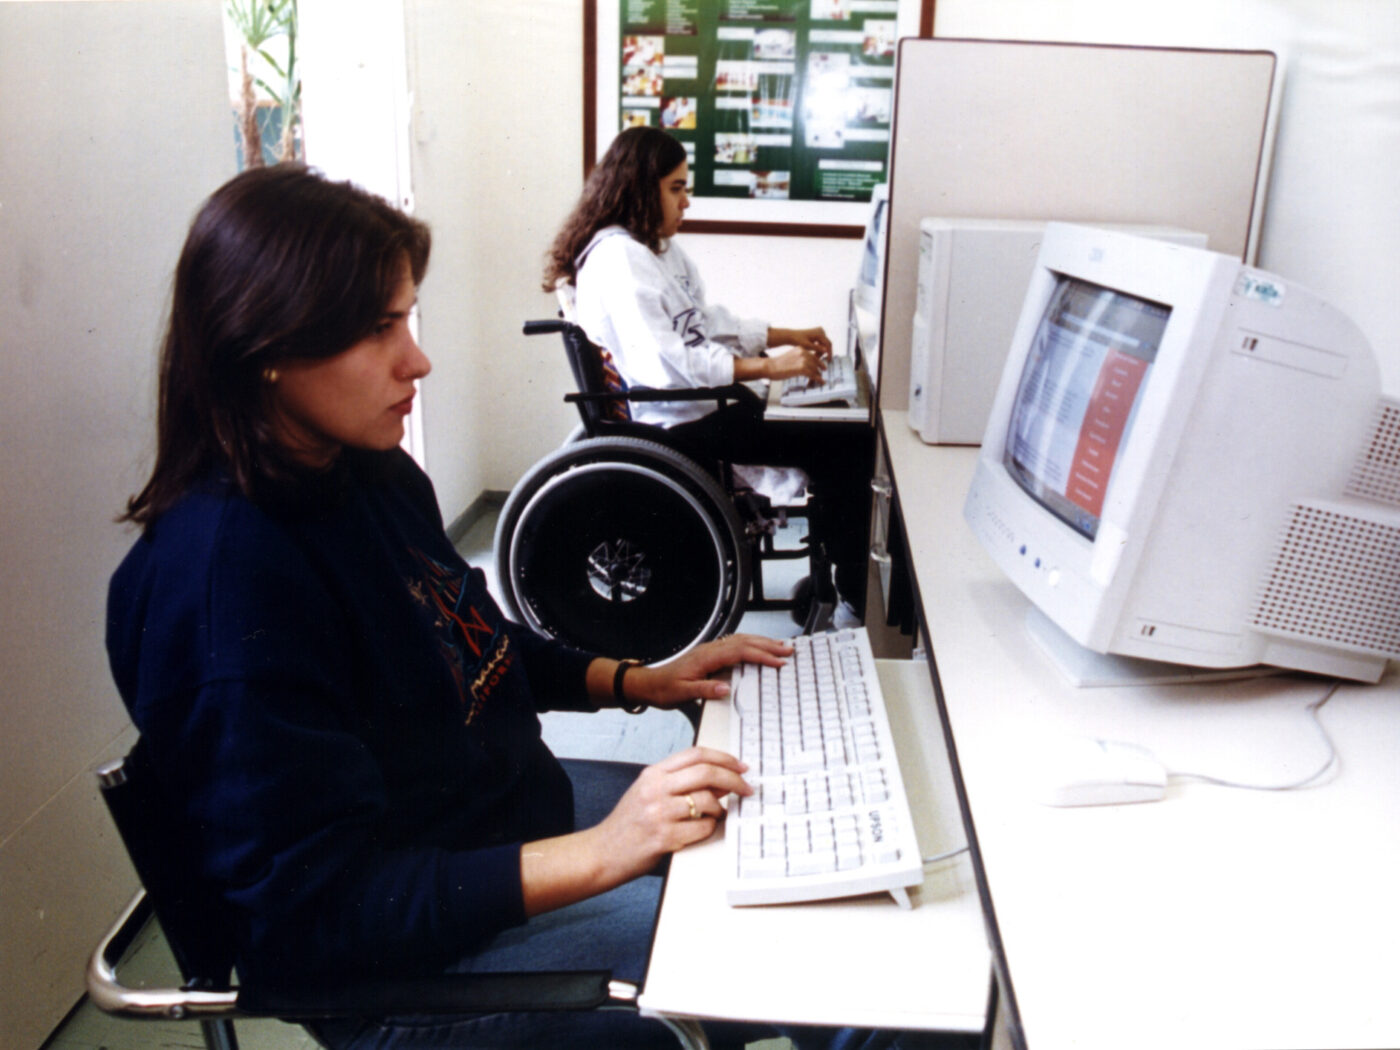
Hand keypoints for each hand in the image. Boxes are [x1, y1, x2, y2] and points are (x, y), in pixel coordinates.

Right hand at [593, 746, 752, 878]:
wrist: (602, 853)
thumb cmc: (628, 824)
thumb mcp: (647, 792)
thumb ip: (678, 782)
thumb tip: (719, 780)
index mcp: (653, 773)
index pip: (695, 754)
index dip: (724, 758)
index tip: (740, 766)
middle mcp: (655, 789)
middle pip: (706, 773)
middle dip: (733, 780)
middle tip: (746, 789)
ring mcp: (660, 813)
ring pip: (708, 801)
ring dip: (720, 809)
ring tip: (716, 815)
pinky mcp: (665, 838)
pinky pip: (702, 828)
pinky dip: (709, 828)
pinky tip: (701, 830)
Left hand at [630, 633, 792, 707]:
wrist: (648, 684)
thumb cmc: (663, 689)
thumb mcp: (681, 694)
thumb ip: (703, 690)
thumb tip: (725, 688)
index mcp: (706, 657)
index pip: (739, 652)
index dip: (760, 656)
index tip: (777, 661)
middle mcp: (709, 650)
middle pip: (744, 642)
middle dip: (768, 645)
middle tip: (788, 650)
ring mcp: (710, 650)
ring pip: (741, 640)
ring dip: (761, 642)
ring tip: (780, 647)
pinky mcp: (710, 654)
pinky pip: (735, 645)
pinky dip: (751, 645)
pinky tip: (758, 648)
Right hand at [763, 347, 826, 383]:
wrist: (770, 366)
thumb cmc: (778, 364)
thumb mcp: (791, 356)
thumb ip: (800, 359)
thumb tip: (808, 365)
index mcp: (801, 349)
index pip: (814, 355)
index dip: (819, 362)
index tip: (822, 367)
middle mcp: (803, 353)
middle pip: (816, 362)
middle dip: (820, 369)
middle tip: (822, 373)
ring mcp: (803, 360)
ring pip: (816, 369)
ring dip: (818, 375)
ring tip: (820, 379)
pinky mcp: (802, 368)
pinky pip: (813, 374)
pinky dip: (818, 379)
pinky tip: (821, 381)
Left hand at [768, 326, 832, 356]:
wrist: (791, 336)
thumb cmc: (797, 340)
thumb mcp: (808, 346)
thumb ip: (817, 348)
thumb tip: (826, 351)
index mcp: (819, 332)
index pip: (828, 344)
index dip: (829, 353)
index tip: (828, 361)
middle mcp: (821, 331)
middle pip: (826, 344)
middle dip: (824, 353)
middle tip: (821, 361)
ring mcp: (819, 332)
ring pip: (823, 344)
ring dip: (820, 351)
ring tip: (815, 358)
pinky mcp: (817, 334)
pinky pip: (820, 343)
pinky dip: (818, 349)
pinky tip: (814, 354)